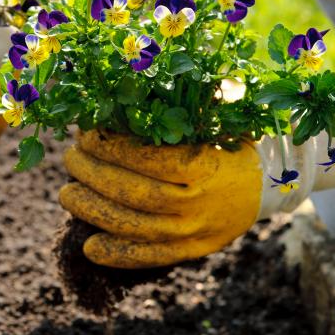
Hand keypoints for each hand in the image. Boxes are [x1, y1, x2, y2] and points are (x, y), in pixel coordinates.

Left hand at [59, 87, 334, 268]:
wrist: (267, 187)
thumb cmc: (231, 144)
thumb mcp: (217, 118)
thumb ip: (185, 104)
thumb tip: (137, 76)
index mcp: (206, 166)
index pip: (150, 159)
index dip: (112, 148)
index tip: (86, 134)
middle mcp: (199, 203)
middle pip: (136, 193)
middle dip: (95, 176)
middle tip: (69, 159)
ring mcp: (196, 231)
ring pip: (136, 226)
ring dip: (95, 211)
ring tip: (67, 194)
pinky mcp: (192, 250)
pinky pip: (152, 258)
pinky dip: (118, 255)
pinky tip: (89, 247)